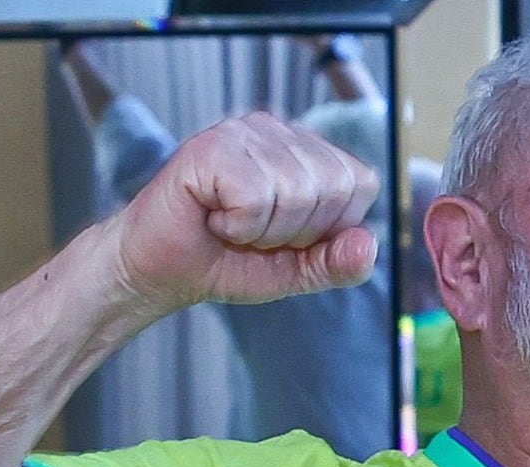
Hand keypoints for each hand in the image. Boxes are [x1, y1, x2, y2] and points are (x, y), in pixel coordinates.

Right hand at [110, 111, 378, 310]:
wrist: (161, 269)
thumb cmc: (227, 260)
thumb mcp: (297, 271)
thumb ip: (339, 264)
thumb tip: (368, 244)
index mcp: (309, 152)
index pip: (361, 184)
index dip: (329, 226)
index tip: (287, 234)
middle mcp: (281, 132)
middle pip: (334, 187)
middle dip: (297, 230)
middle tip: (255, 232)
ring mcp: (245, 131)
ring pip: (296, 192)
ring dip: (263, 230)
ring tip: (233, 225)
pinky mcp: (212, 145)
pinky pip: (256, 196)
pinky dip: (238, 224)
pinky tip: (214, 217)